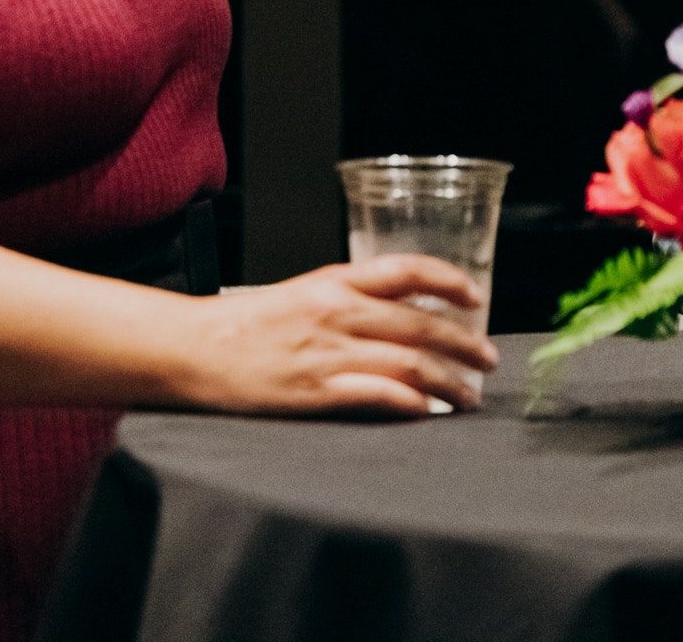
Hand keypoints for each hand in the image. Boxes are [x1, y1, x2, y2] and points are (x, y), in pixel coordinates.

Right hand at [173, 255, 498, 416]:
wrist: (194, 349)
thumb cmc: (245, 325)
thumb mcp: (302, 294)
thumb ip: (348, 300)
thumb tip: (399, 313)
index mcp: (334, 281)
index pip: (406, 270)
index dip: (448, 281)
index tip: (475, 297)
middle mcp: (338, 311)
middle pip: (420, 323)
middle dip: (464, 344)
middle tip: (488, 361)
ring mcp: (329, 352)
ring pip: (410, 362)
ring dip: (449, 381)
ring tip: (468, 397)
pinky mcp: (316, 390)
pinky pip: (378, 394)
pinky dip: (409, 402)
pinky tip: (426, 411)